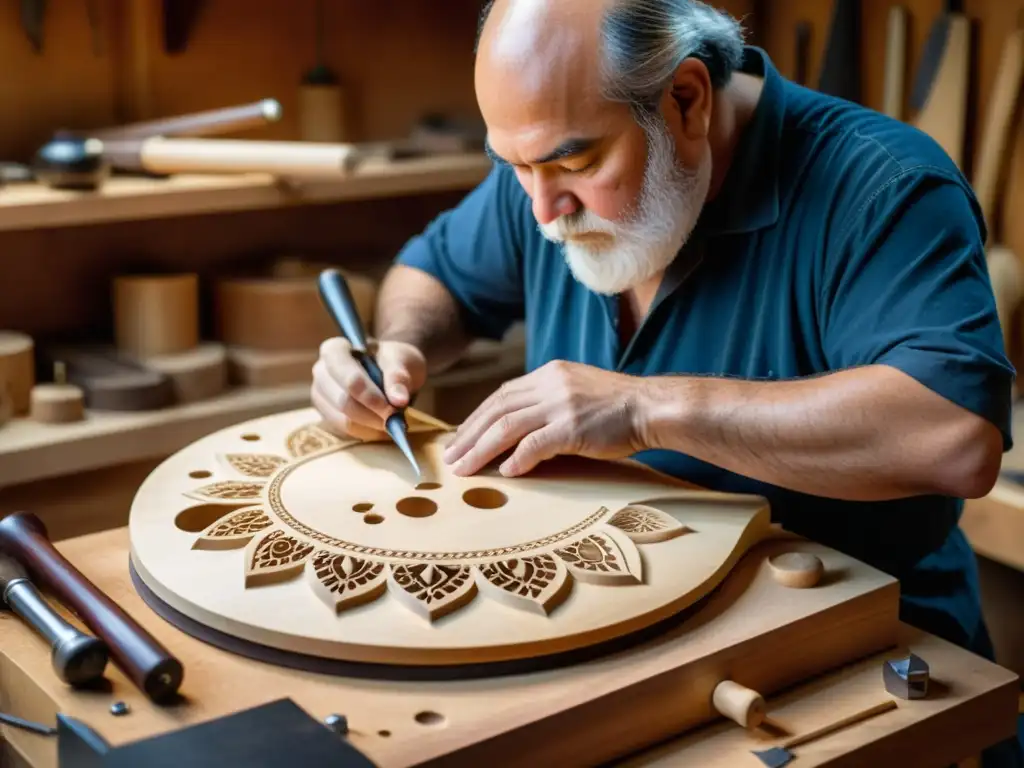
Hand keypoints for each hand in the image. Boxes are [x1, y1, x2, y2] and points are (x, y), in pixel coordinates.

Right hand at [312, 337, 426, 439]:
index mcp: (335, 350)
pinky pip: (347, 431)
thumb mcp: (402, 359)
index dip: (369, 395)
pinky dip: (369, 433)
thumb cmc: (393, 360)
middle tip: (397, 418)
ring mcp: (320, 395)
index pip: (347, 377)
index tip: (392, 406)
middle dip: (373, 414)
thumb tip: (399, 400)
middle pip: (344, 401)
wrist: (388, 370)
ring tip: (394, 422)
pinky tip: (384, 427)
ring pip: (344, 420)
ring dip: (373, 425)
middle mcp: (321, 372)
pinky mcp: (326, 415)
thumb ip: (399, 376)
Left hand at [443, 360, 646, 476]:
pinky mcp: (572, 426)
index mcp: (548, 374)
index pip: (501, 395)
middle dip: (468, 435)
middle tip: (450, 456)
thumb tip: (518, 430)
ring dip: (480, 450)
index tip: (461, 437)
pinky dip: (517, 460)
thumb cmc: (617, 407)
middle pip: (496, 409)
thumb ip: (547, 402)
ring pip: (506, 427)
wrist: (651, 407)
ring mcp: (560, 404)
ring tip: (464, 469)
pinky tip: (505, 473)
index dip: (476, 418)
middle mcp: (549, 384)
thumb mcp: (576, 392)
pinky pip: (534, 444)